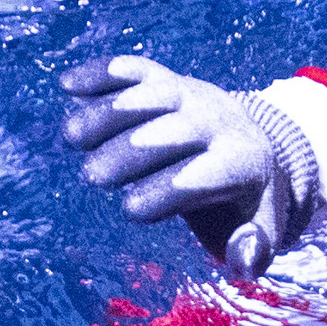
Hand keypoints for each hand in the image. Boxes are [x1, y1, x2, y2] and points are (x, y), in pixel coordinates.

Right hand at [57, 56, 317, 271]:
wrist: (251, 141)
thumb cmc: (240, 200)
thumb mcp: (260, 229)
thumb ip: (254, 251)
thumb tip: (242, 256)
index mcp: (243, 162)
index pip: (206, 175)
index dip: (167, 191)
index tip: (131, 211)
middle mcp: (218, 121)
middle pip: (175, 131)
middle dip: (132, 151)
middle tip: (94, 177)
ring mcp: (191, 93)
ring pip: (152, 93)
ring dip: (109, 112)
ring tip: (72, 137)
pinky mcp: (166, 77)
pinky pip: (135, 69)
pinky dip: (101, 73)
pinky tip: (67, 85)